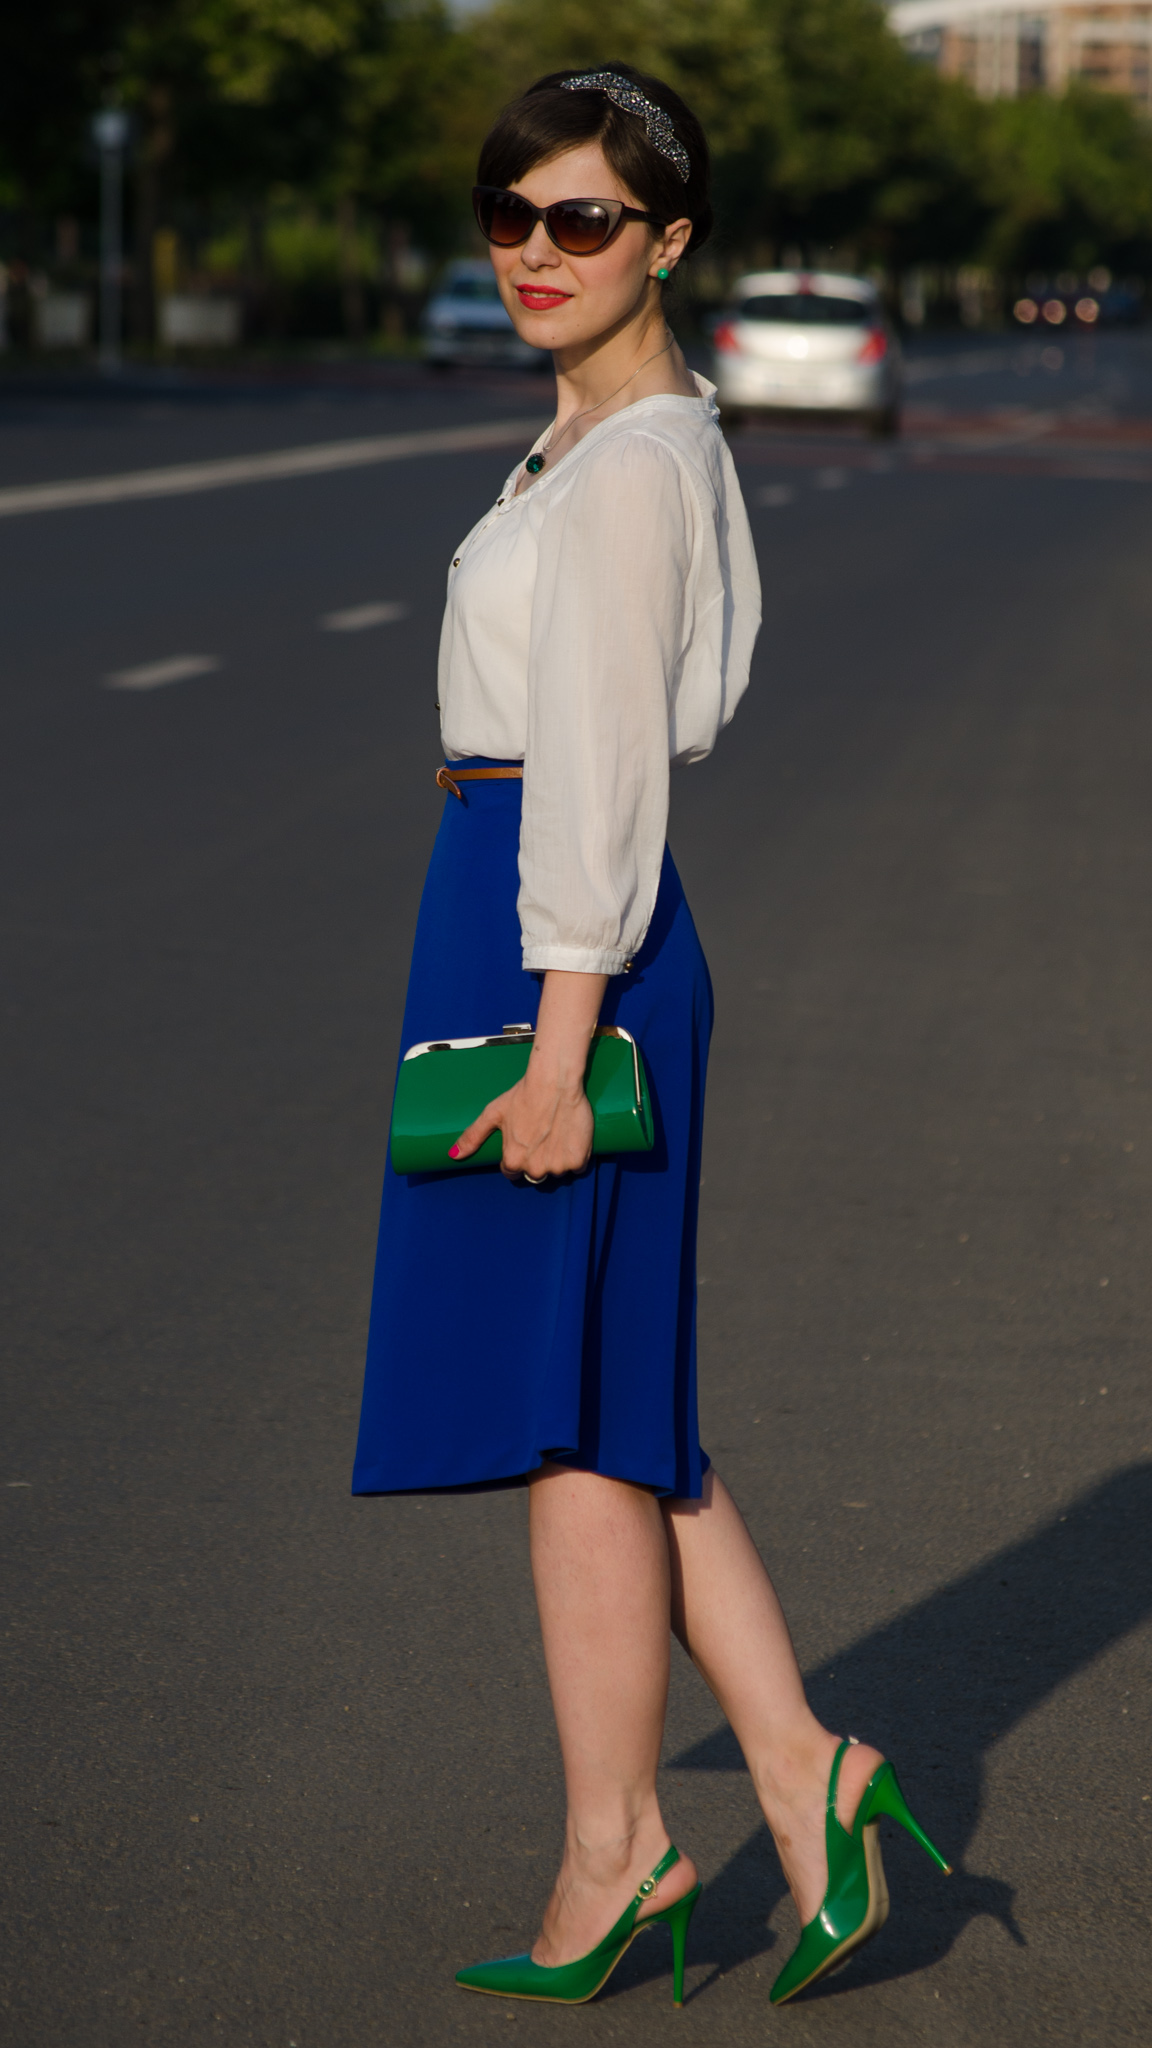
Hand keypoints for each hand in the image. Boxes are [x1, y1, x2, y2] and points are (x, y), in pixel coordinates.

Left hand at [450, 968, 608, 1180]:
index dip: (516, 1158)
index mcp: (512, 1160)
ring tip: (555, 1135)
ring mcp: (557, 1166)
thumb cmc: (522, 1095)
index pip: (511, 1173)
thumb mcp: (493, 1114)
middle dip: (536, 1161)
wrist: (555, 1082)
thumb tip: (453, 1155)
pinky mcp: (577, 1160)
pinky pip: (576, 1168)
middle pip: (534, 1175)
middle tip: (541, 1137)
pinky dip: (575, 1157)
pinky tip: (570, 1138)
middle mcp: (534, 1168)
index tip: (524, 1143)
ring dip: (556, 1160)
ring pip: (556, 1172)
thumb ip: (472, 1137)